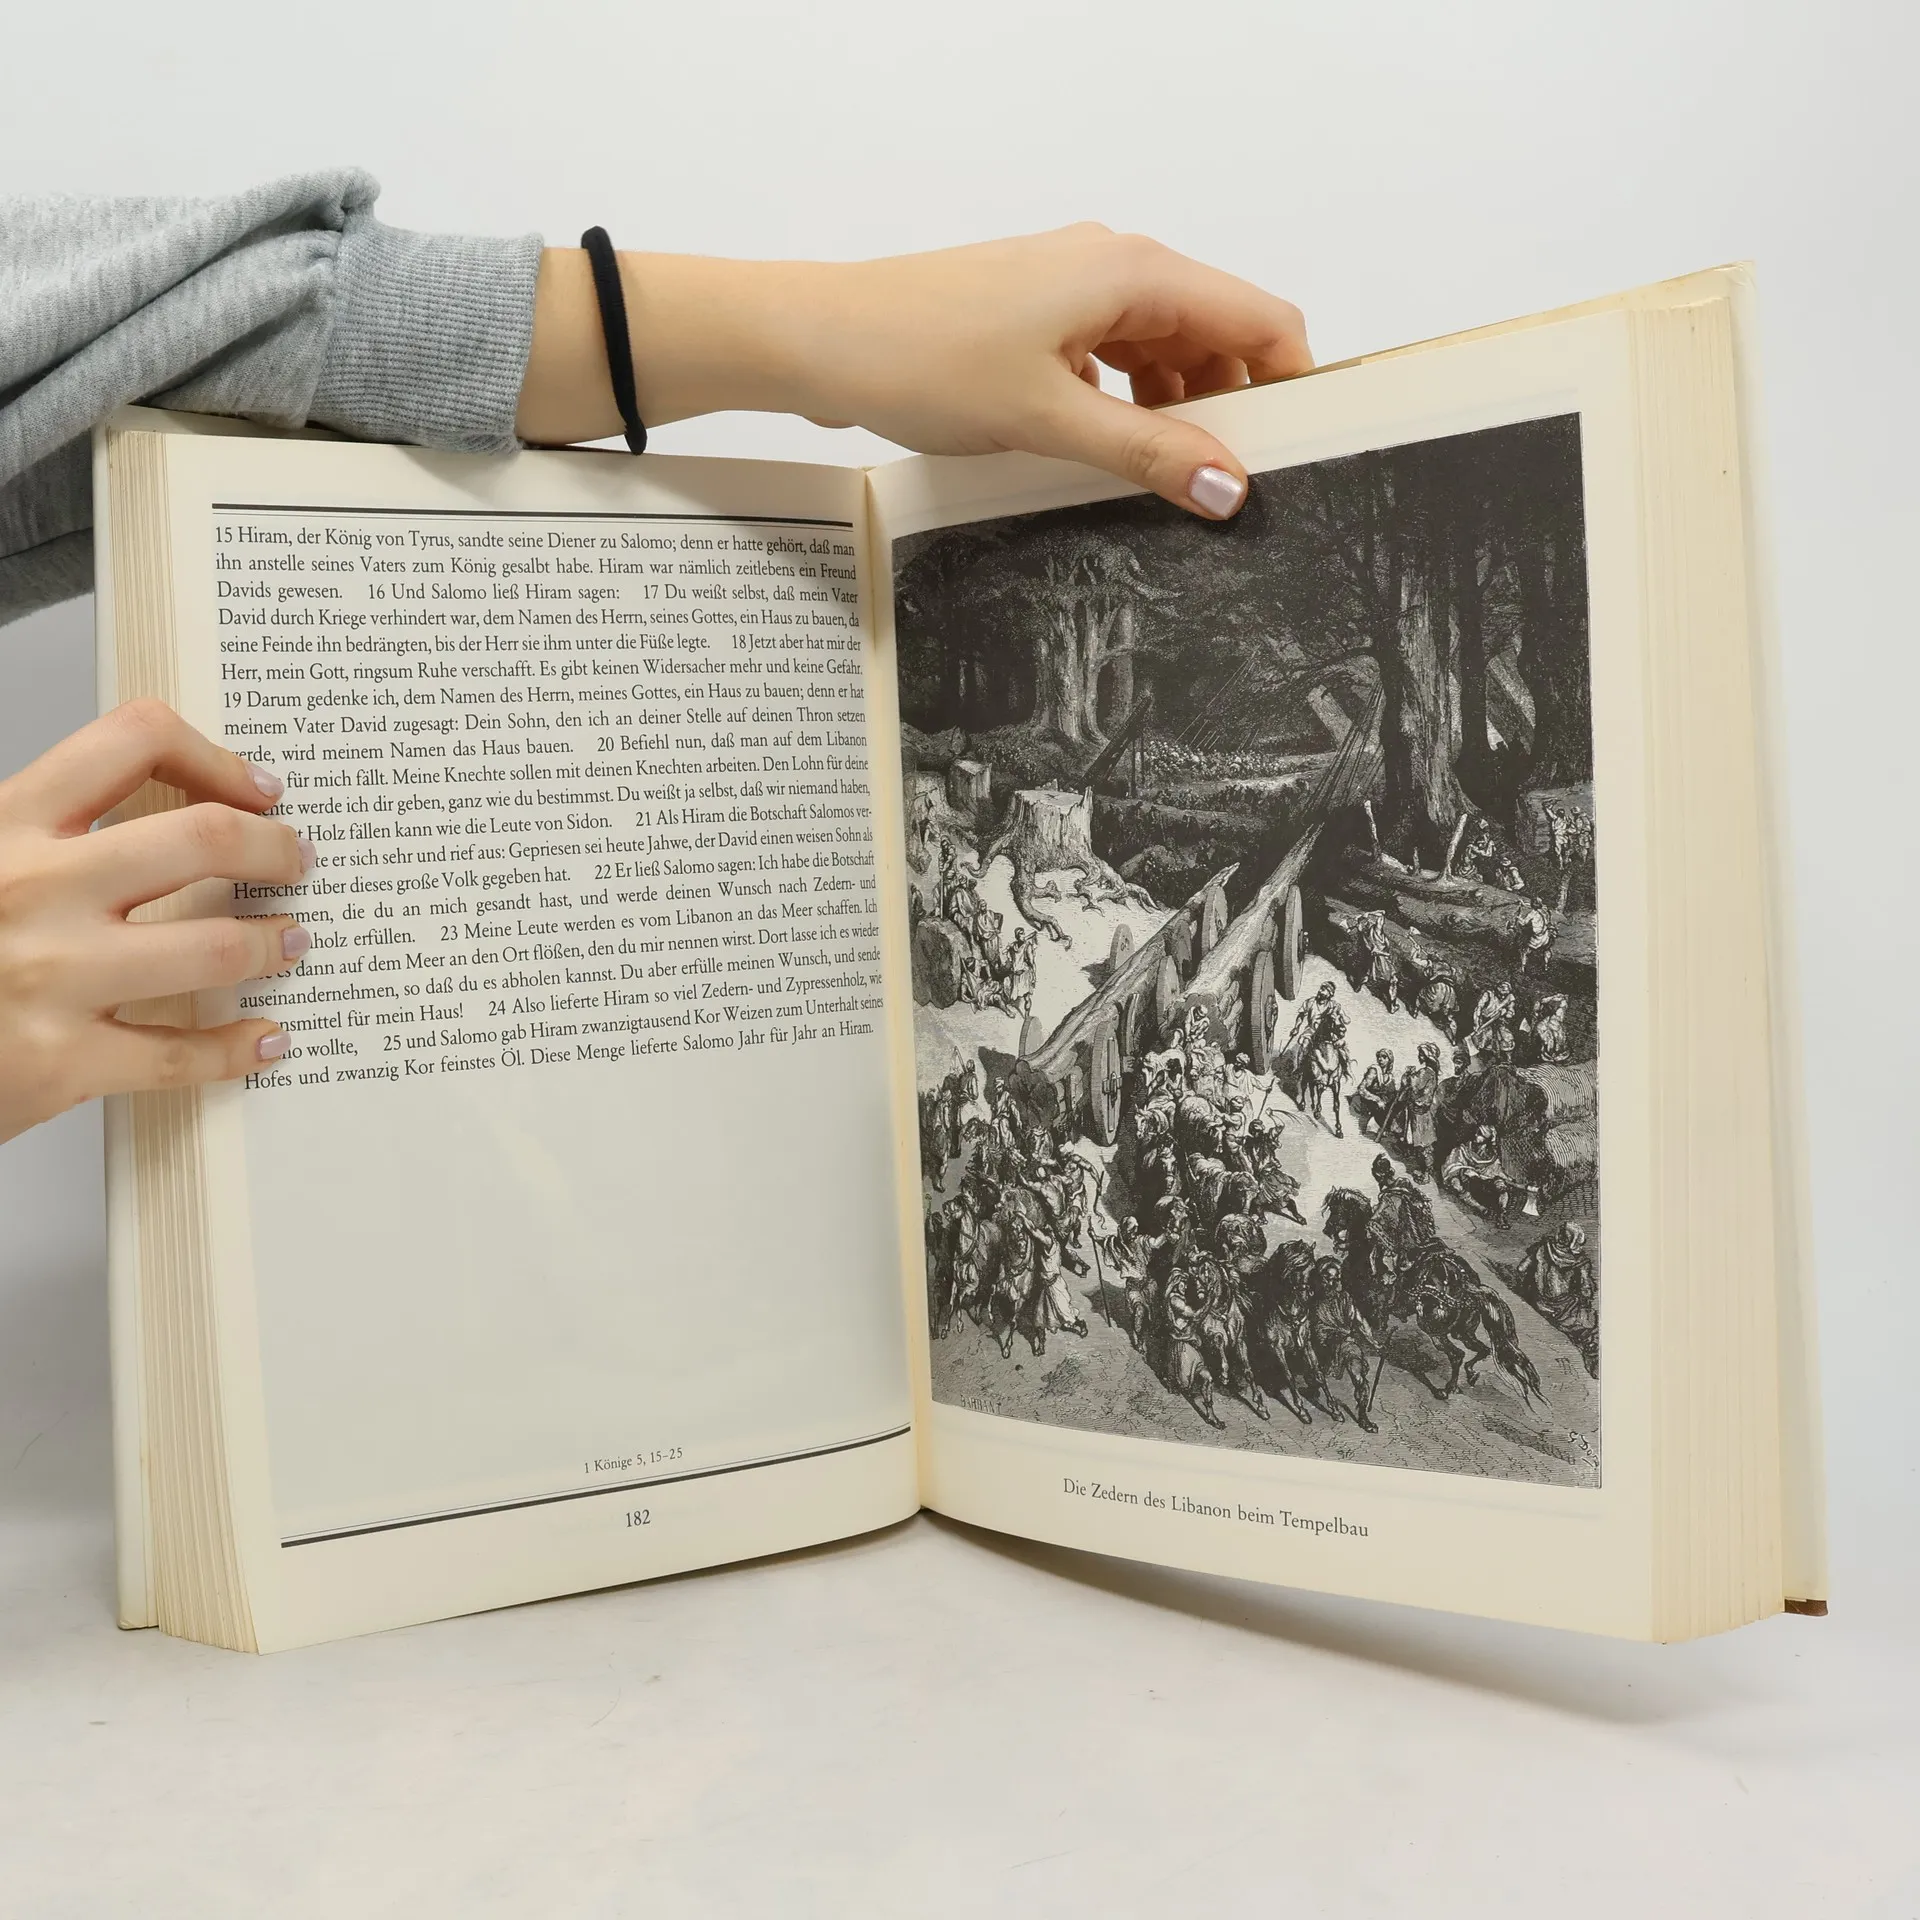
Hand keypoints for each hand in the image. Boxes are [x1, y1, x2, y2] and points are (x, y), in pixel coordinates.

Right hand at [0, 701, 311, 1142]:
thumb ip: (41, 829)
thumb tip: (155, 806)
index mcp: (4, 823)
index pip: (132, 740)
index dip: (216, 758)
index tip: (257, 788)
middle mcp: (32, 888)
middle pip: (204, 837)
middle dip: (275, 848)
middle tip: (295, 861)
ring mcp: (49, 976)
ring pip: (215, 945)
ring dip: (273, 943)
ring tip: (290, 943)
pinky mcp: (59, 1061)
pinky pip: (183, 1054)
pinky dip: (240, 1048)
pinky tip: (264, 1039)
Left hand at [515, 225, 1309, 519]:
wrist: (819, 339)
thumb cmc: (921, 356)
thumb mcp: (1049, 420)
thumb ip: (1148, 455)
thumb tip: (1229, 487)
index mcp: (1135, 273)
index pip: (1261, 319)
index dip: (1291, 386)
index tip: (1297, 457)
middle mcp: (1114, 269)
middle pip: (1217, 337)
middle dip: (1231, 411)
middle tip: (1226, 494)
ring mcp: (1074, 292)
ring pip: (1163, 355)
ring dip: (1174, 416)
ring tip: (1163, 488)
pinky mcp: (1038, 320)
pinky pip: (1114, 363)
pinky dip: (1126, 409)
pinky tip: (1106, 459)